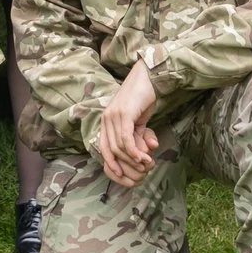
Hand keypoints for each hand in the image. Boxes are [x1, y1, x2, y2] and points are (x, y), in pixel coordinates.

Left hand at [96, 60, 160, 187]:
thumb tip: (141, 157)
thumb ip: (137, 138)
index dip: (110, 163)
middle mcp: (106, 118)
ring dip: (133, 159)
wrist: (149, 77)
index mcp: (106, 120)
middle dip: (126, 164)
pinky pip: (125, 139)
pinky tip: (143, 157)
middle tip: (142, 171)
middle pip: (111, 150)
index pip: (102, 147)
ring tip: (147, 164)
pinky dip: (134, 151)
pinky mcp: (124, 114)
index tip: (121, 175)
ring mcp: (114, 115)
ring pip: (119, 146)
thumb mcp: (138, 122)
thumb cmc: (143, 99)